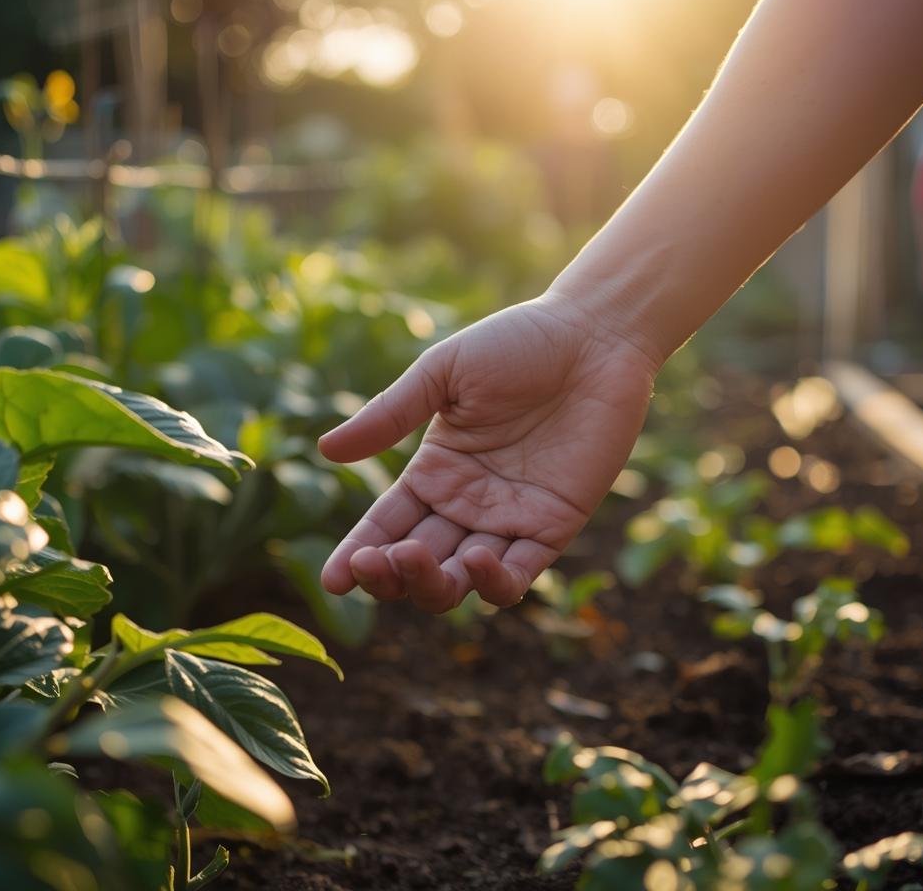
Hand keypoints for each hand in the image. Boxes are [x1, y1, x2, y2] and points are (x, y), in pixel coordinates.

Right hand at [317, 296, 658, 612]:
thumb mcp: (443, 372)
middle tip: (377, 564)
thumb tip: (326, 451)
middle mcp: (466, 504)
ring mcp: (510, 519)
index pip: (386, 526)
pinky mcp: (554, 526)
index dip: (359, 556)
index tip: (334, 580)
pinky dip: (494, 582)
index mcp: (434, 471)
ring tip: (419, 559)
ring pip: (461, 580)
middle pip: (418, 564)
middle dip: (391, 576)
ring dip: (433, 585)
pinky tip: (476, 558)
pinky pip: (519, 575)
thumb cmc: (518, 343)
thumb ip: (390, 414)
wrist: (596, 337)